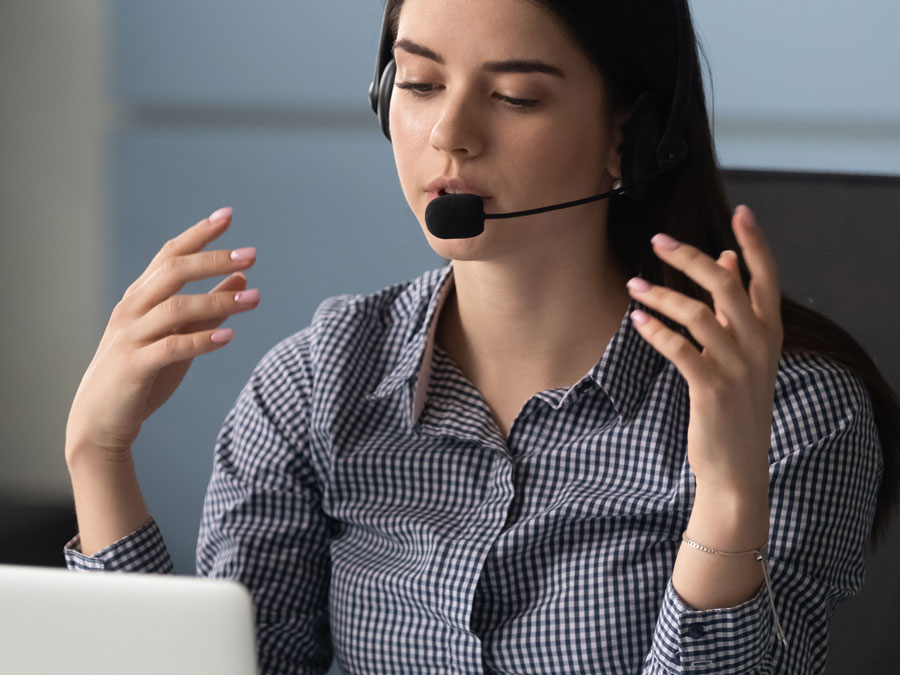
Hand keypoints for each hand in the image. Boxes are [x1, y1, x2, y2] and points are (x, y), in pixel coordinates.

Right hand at [65, 207, 259, 460]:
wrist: (100, 422)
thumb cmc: (142, 377)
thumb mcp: (180, 339)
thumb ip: (209, 311)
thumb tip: (243, 280)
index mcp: (140, 298)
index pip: (169, 255)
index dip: (198, 235)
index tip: (227, 215)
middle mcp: (132, 310)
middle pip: (172, 272)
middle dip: (213, 260)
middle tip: (251, 255)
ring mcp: (130, 337)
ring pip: (176, 308)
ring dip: (218, 300)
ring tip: (256, 299)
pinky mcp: (134, 367)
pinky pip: (171, 347)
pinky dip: (201, 341)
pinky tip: (229, 338)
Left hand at [625, 205, 782, 494]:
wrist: (736, 466)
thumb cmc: (736, 403)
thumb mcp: (745, 353)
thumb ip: (738, 308)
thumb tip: (728, 260)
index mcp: (770, 332)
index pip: (768, 276)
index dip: (755, 242)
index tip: (741, 211)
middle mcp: (760, 345)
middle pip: (727, 285)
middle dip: (690, 257)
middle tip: (657, 239)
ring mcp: (738, 367)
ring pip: (699, 314)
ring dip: (661, 296)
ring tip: (632, 286)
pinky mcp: (712, 389)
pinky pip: (682, 350)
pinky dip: (657, 332)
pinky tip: (637, 322)